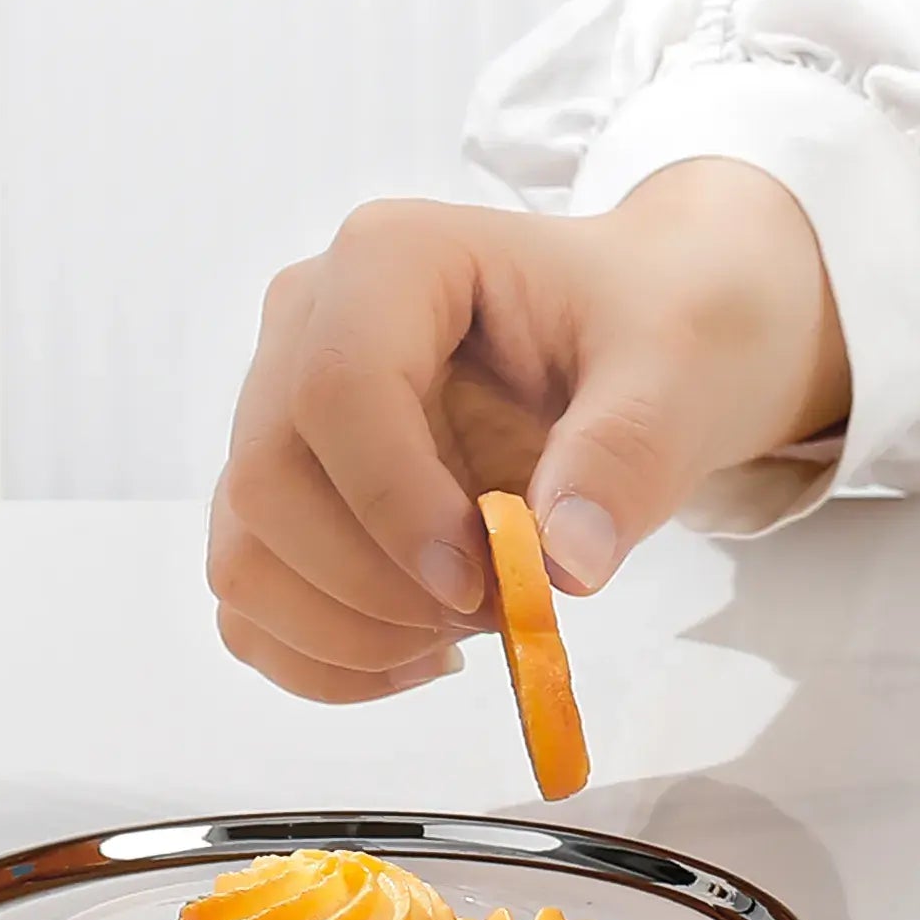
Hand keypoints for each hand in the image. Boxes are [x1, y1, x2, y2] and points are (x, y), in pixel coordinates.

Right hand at [208, 159, 849, 702]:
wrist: (648, 340)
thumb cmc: (655, 331)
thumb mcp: (676, 374)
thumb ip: (626, 456)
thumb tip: (564, 562)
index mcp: (392, 259)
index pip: (338, 386)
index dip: (396, 505)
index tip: (485, 583)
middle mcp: (308, 323)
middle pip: (270, 483)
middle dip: (381, 588)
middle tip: (502, 613)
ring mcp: (280, 412)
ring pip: (244, 555)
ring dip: (353, 634)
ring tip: (475, 630)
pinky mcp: (286, 496)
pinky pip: (252, 604)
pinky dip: (326, 660)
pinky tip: (426, 657)